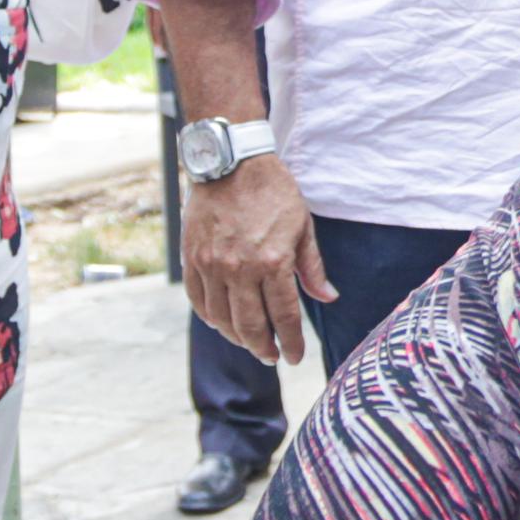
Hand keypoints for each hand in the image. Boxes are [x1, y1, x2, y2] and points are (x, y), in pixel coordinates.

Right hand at [184, 153, 330, 365]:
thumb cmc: (273, 192)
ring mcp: (212, 265)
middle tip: (271, 356)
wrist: (231, 163)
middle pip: (251, 326)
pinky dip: (210, 318)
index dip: (291, 342)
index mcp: (273, 262)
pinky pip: (199, 301)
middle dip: (264, 348)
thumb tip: (328, 297)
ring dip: (237, 337)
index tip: (295, 356)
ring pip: (222, 319)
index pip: (285, 316)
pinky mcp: (191, 258)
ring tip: (250, 342)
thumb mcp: (303, 226)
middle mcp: (239, 269)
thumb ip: (312, 267)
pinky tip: (222, 323)